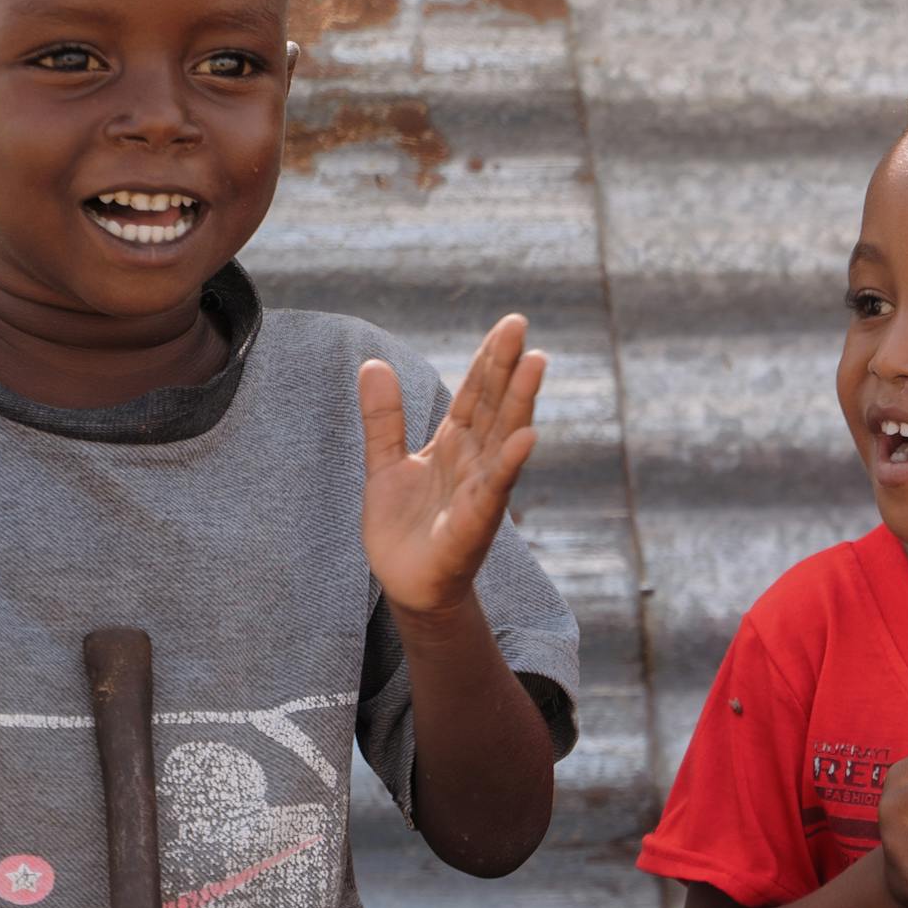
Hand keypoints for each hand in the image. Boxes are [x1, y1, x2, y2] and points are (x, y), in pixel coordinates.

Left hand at [359, 315, 543, 617]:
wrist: (407, 583)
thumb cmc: (403, 526)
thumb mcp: (384, 464)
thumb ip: (383, 417)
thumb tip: (372, 363)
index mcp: (455, 443)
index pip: (477, 393)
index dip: (490, 359)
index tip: (510, 324)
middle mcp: (475, 459)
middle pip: (494, 405)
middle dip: (507, 366)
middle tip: (520, 327)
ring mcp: (480, 488)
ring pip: (503, 436)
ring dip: (520, 401)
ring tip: (535, 364)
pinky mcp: (475, 521)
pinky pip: (496, 488)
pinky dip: (511, 463)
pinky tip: (526, 437)